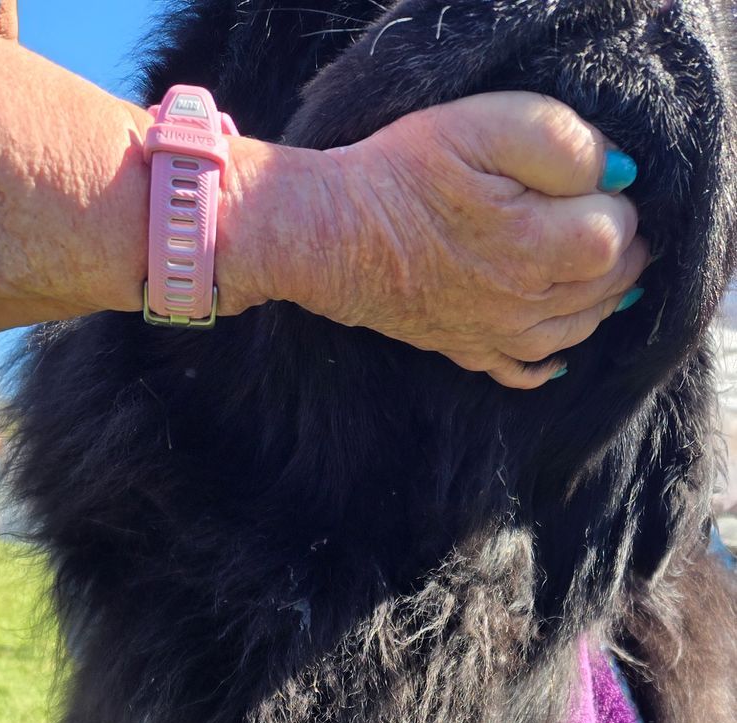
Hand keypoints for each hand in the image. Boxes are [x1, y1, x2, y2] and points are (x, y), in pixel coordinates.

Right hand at [219, 93, 646, 387]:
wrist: (330, 235)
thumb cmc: (403, 174)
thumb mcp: (487, 124)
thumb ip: (565, 145)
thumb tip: (618, 176)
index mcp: (540, 246)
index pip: (620, 234)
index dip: (617, 201)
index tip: (589, 180)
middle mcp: (529, 304)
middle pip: (610, 286)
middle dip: (619, 249)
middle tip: (599, 212)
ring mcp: (500, 335)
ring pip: (581, 327)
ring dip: (598, 295)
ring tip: (589, 260)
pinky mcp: (470, 349)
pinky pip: (529, 371)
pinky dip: (553, 358)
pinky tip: (557, 343)